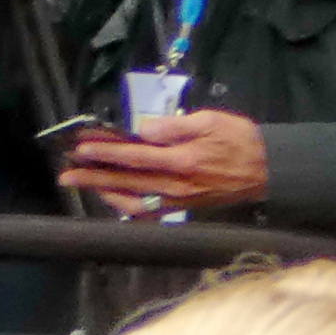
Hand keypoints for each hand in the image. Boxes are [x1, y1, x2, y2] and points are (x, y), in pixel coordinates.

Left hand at [58, 108, 270, 215]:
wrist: (268, 170)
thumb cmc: (241, 140)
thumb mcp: (211, 121)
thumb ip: (175, 126)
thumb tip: (144, 131)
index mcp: (183, 160)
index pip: (134, 156)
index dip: (105, 152)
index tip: (81, 147)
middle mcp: (177, 184)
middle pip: (126, 181)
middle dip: (94, 176)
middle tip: (67, 173)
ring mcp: (180, 200)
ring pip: (133, 201)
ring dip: (105, 193)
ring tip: (84, 185)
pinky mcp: (185, 208)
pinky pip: (150, 213)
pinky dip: (128, 209)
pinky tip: (114, 201)